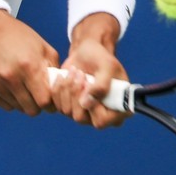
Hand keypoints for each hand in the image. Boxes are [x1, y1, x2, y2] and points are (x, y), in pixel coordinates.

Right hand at [0, 10, 59, 115]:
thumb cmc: (19, 37)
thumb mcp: (43, 47)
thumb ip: (54, 70)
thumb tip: (62, 90)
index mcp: (28, 65)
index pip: (44, 101)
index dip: (50, 103)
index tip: (50, 100)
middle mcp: (10, 76)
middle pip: (31, 109)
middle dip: (38, 105)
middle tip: (37, 95)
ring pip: (18, 108)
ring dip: (24, 102)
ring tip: (24, 87)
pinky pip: (4, 105)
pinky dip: (11, 100)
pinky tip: (11, 86)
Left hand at [52, 14, 128, 128]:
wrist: (87, 53)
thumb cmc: (101, 59)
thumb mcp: (107, 67)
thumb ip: (101, 86)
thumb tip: (86, 104)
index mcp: (117, 109)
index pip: (102, 121)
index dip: (92, 105)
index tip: (89, 84)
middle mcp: (100, 115)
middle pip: (80, 118)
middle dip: (77, 93)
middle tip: (81, 74)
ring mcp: (84, 114)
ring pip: (67, 111)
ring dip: (68, 87)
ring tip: (76, 71)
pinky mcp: (69, 107)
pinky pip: (57, 104)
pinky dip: (59, 87)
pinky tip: (65, 75)